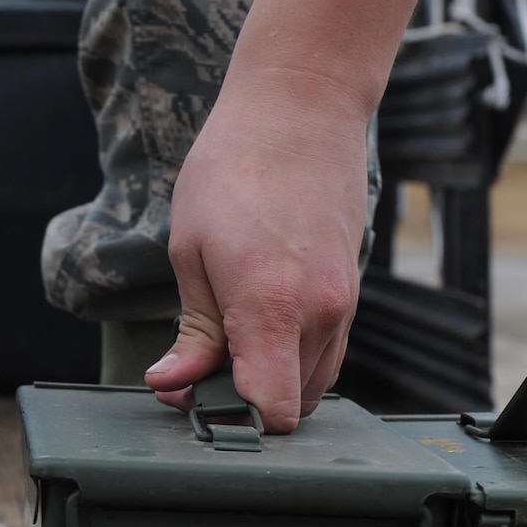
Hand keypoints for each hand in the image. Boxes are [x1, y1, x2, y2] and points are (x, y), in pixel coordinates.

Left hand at [142, 0, 435, 432]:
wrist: (300, 106)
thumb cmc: (233, 167)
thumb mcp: (190, 251)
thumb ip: (192, 331)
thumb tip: (173, 384)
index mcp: (273, 305)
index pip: (271, 410)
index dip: (232, 420)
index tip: (195, 398)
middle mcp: (321, 312)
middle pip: (292, 405)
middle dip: (243, 401)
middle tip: (197, 369)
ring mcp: (345, 303)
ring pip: (313, 383)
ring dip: (270, 380)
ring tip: (226, 343)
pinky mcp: (353, 291)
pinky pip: (327, 352)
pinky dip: (293, 357)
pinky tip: (258, 325)